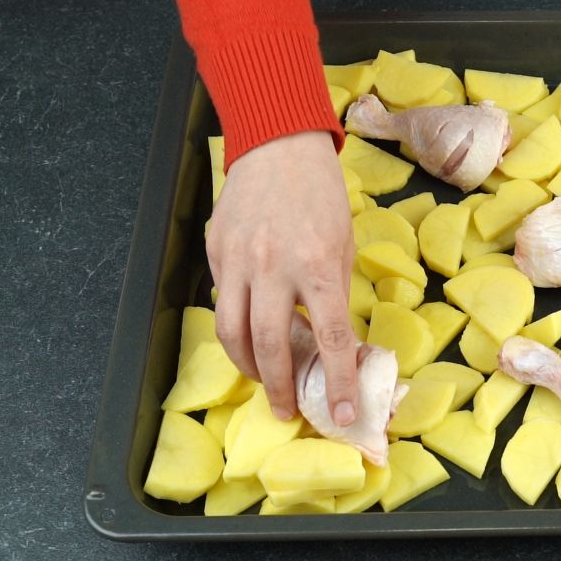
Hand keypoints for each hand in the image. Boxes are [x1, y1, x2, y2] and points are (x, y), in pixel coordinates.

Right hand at [208, 130, 357, 425]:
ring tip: (263, 381)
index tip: (343, 415)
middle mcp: (275, 266)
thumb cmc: (321, 195)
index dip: (339, 383)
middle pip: (271, 346)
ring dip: (248, 366)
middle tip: (287, 410)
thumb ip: (334, 294)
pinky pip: (222, 301)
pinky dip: (235, 327)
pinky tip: (248, 336)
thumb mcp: (344, 244)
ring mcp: (239, 260)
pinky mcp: (215, 251)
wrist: (278, 145)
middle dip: (279, 387)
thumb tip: (333, 344)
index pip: (332, 339)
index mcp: (319, 265)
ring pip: (233, 332)